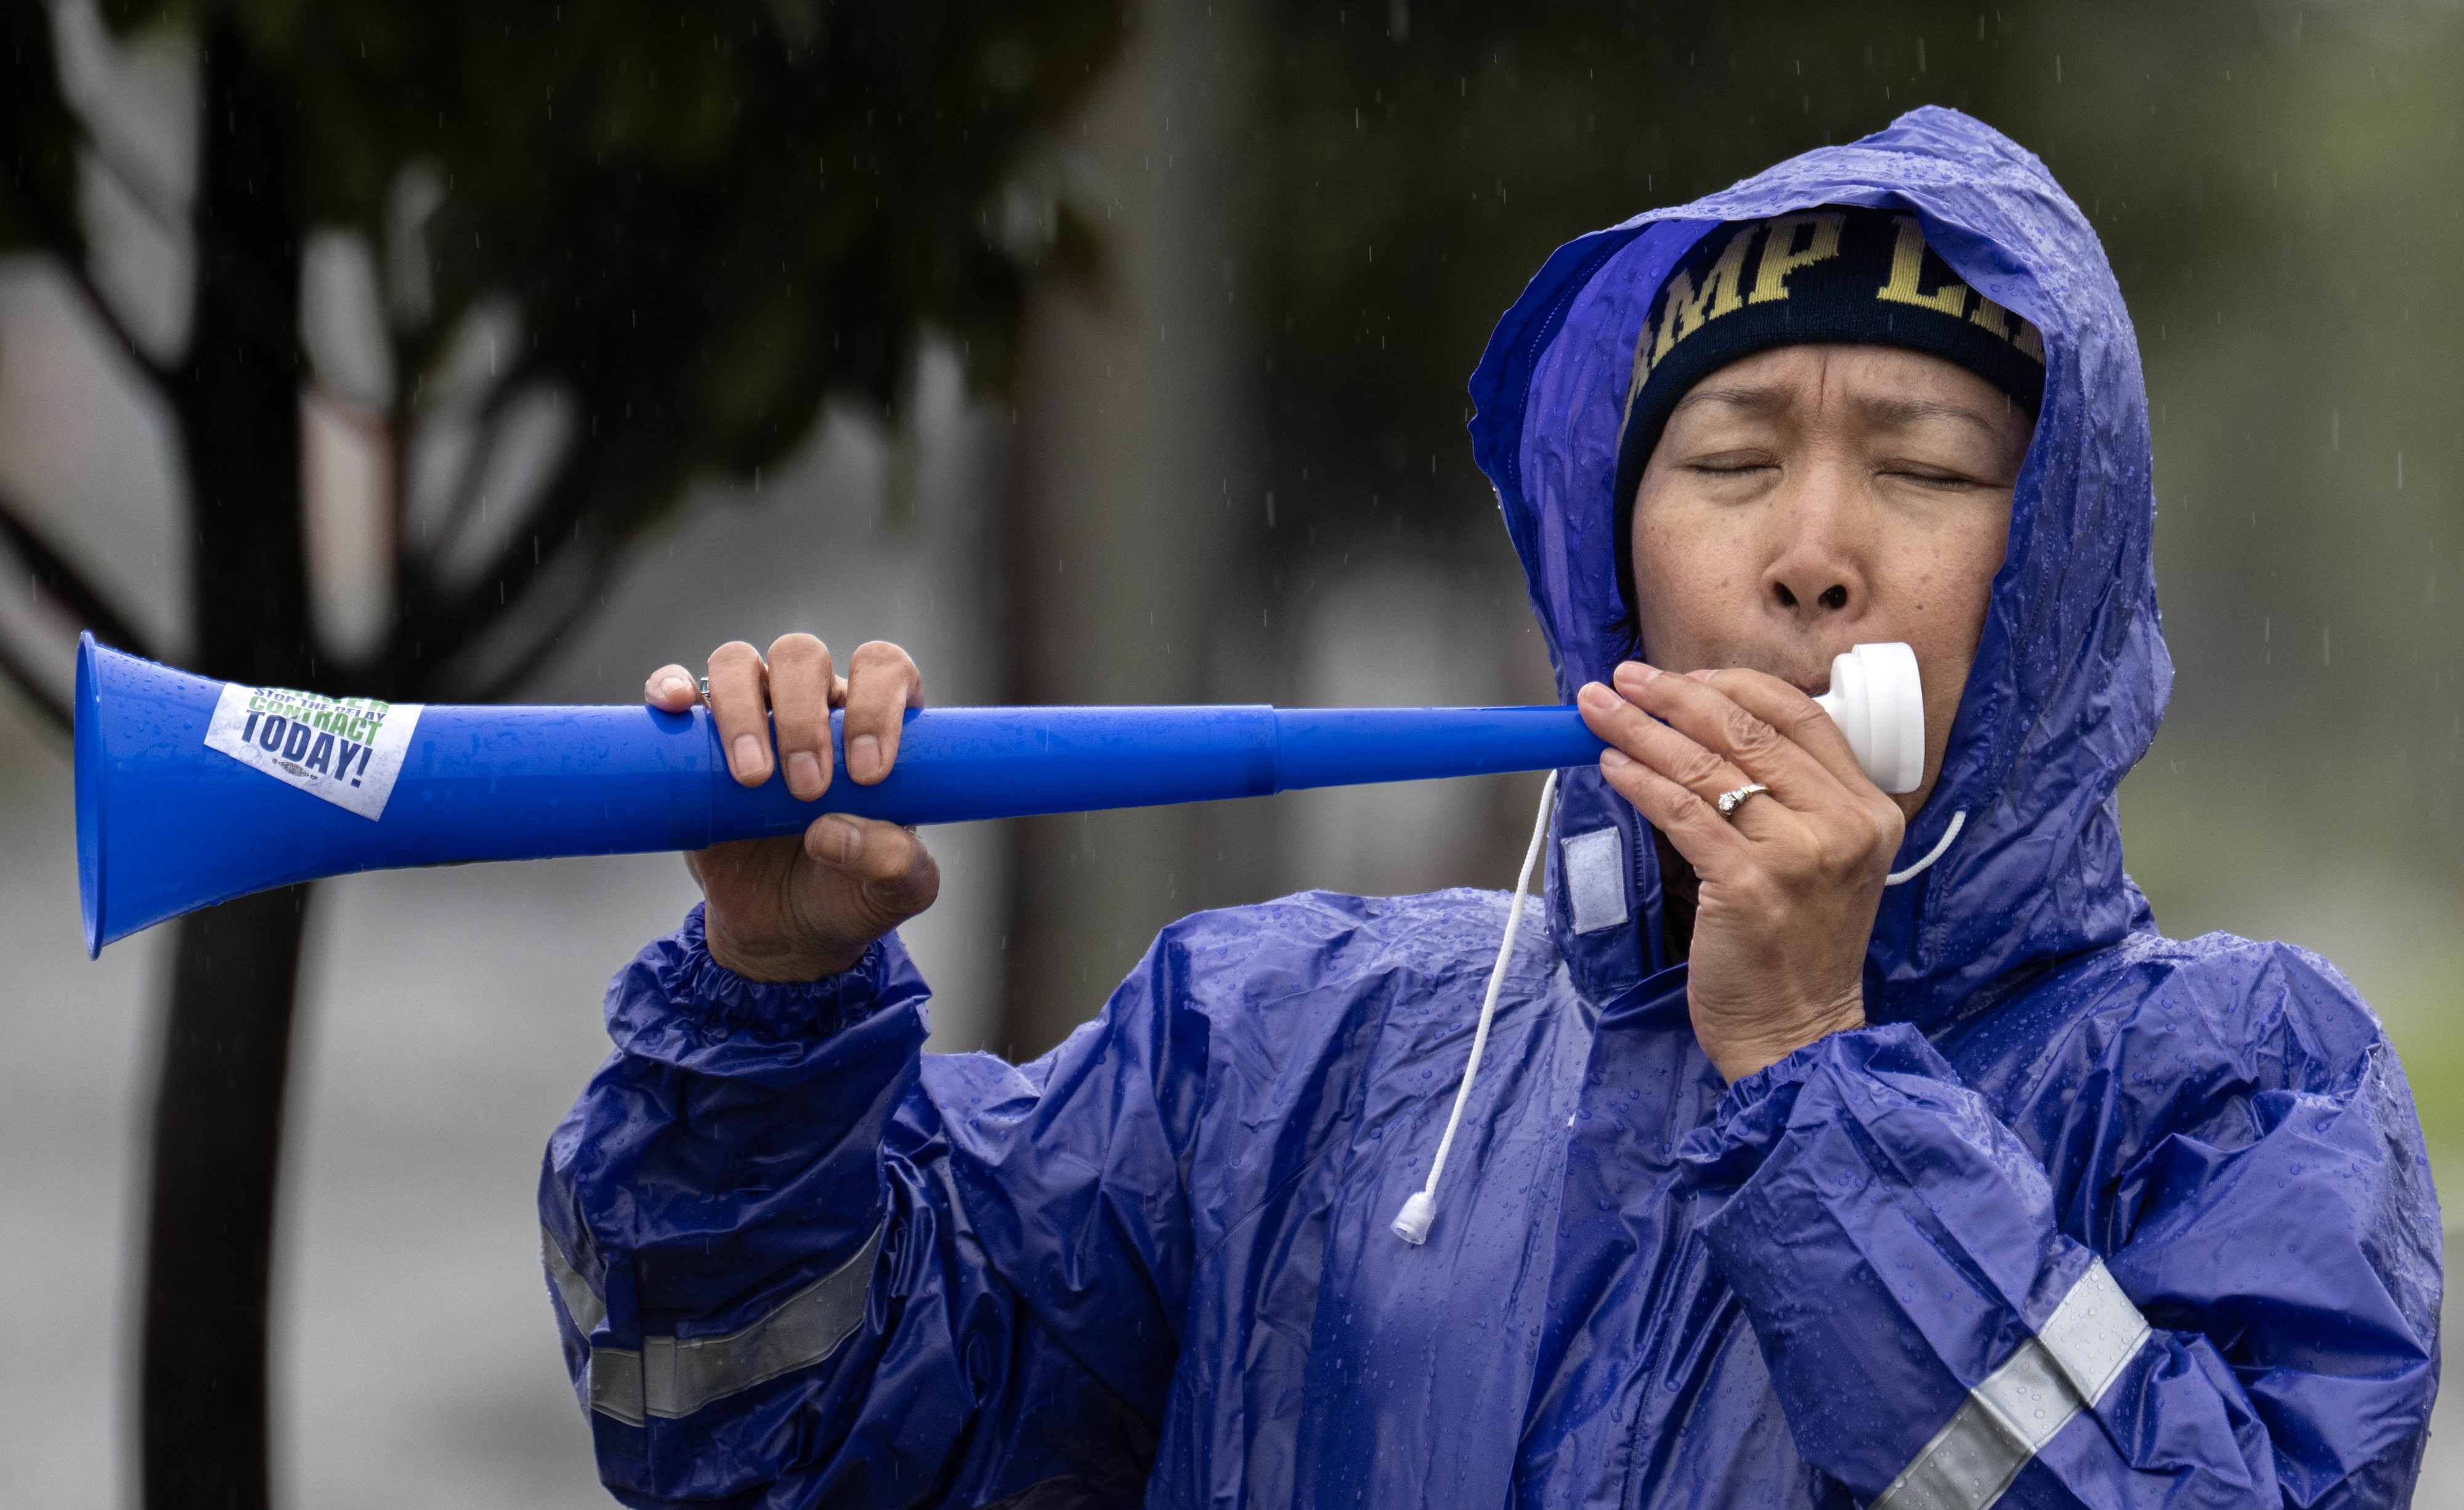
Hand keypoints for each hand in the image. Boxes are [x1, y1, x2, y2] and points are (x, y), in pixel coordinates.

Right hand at [645, 635, 939, 981]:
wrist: (783, 934)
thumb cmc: (851, 895)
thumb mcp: (896, 892)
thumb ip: (895, 864)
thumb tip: (832, 832)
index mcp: (872, 724)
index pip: (883, 668)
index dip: (876, 706)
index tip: (867, 774)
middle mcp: (813, 706)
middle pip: (802, 656)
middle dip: (803, 718)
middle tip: (808, 788)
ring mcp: (752, 718)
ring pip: (738, 663)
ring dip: (742, 710)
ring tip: (753, 778)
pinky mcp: (695, 745)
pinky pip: (678, 689)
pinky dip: (672, 686)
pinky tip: (677, 709)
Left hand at [1577, 662, 1903, 1080]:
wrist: (1798, 1033)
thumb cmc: (1798, 949)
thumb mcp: (1824, 863)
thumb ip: (1792, 800)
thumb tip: (1706, 734)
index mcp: (1867, 810)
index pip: (1800, 714)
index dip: (1734, 685)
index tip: (1684, 676)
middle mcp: (1842, 824)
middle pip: (1746, 731)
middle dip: (1675, 696)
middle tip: (1625, 679)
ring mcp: (1798, 855)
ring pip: (1706, 768)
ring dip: (1642, 730)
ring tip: (1598, 710)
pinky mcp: (1747, 885)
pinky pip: (1681, 812)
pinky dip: (1639, 781)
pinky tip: (1611, 764)